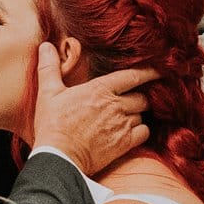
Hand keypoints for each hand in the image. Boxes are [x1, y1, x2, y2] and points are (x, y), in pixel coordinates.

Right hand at [28, 45, 154, 172]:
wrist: (59, 157)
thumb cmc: (52, 124)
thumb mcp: (48, 92)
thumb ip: (50, 67)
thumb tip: (45, 46)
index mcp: (100, 89)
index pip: (132, 76)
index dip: (148, 72)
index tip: (158, 70)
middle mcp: (116, 105)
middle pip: (141, 97)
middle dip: (141, 96)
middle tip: (136, 98)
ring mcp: (122, 125)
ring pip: (142, 114)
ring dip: (138, 114)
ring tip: (128, 116)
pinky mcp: (124, 143)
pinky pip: (144, 132)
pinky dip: (141, 130)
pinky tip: (132, 131)